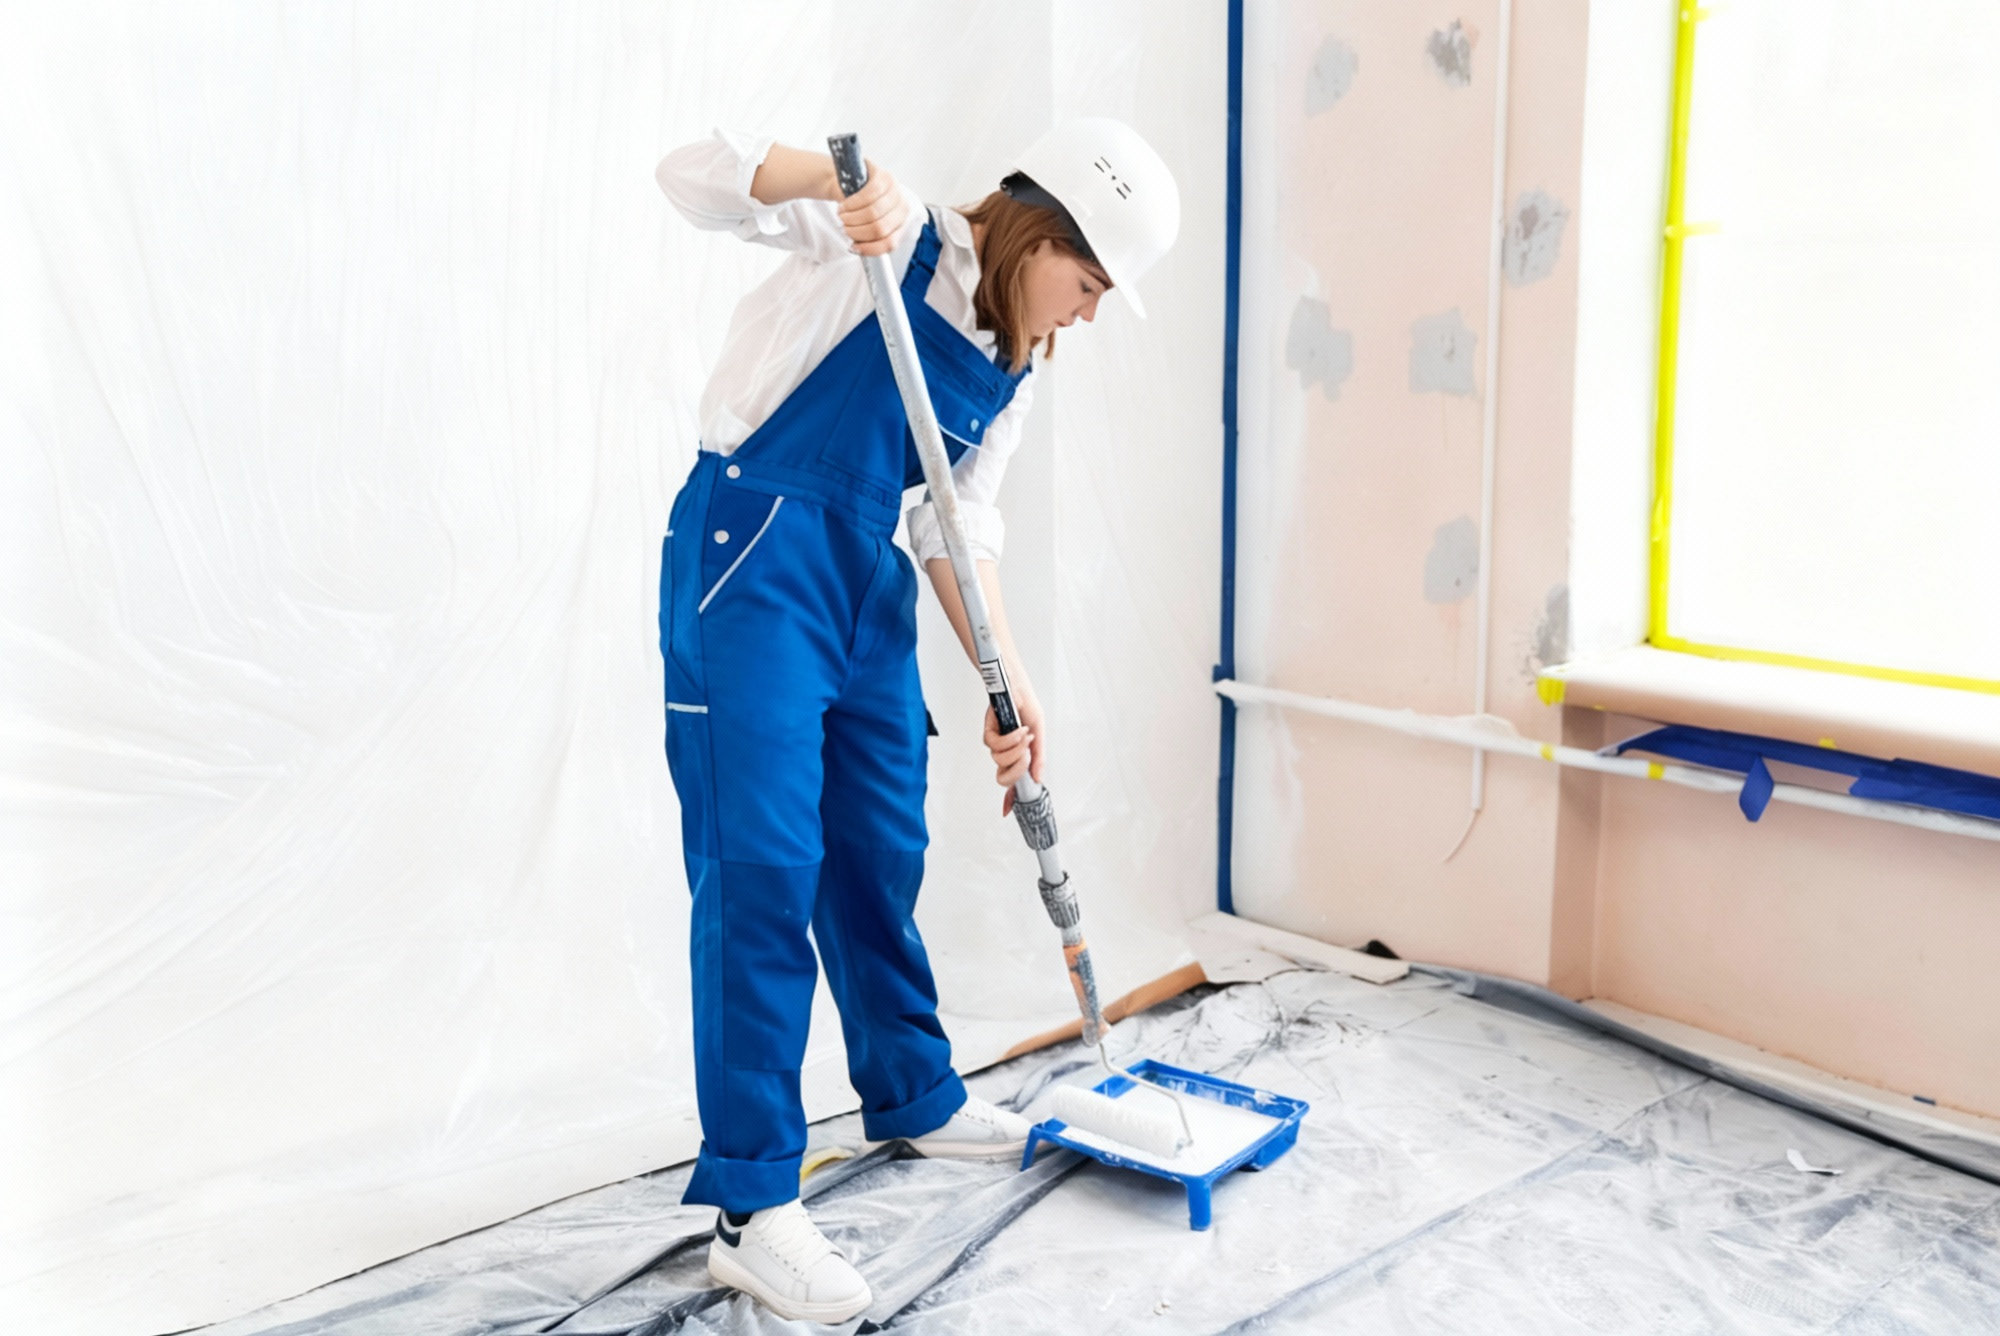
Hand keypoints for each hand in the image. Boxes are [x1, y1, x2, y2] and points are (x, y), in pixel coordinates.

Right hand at [834, 158, 906, 255]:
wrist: (852, 179)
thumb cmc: (860, 205)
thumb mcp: (867, 224)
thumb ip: (869, 238)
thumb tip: (858, 249)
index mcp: (901, 224)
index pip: (889, 243)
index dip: (868, 248)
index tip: (853, 247)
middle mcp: (902, 207)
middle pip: (879, 229)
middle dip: (856, 231)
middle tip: (845, 227)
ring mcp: (895, 191)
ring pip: (872, 214)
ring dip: (851, 218)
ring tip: (842, 216)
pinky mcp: (883, 176)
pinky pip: (867, 196)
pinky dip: (851, 205)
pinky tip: (844, 206)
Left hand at [983, 694, 1045, 815]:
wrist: (1016, 687)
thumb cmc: (1027, 707)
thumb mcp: (1039, 732)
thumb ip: (1038, 757)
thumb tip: (1038, 779)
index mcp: (1019, 756)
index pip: (1013, 781)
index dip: (1009, 798)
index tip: (1008, 810)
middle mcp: (1006, 753)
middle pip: (1003, 778)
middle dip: (1016, 770)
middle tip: (1027, 756)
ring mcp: (997, 744)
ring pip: (1000, 761)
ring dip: (1016, 749)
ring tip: (1025, 735)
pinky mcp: (988, 733)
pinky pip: (996, 745)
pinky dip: (1009, 738)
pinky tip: (1018, 729)